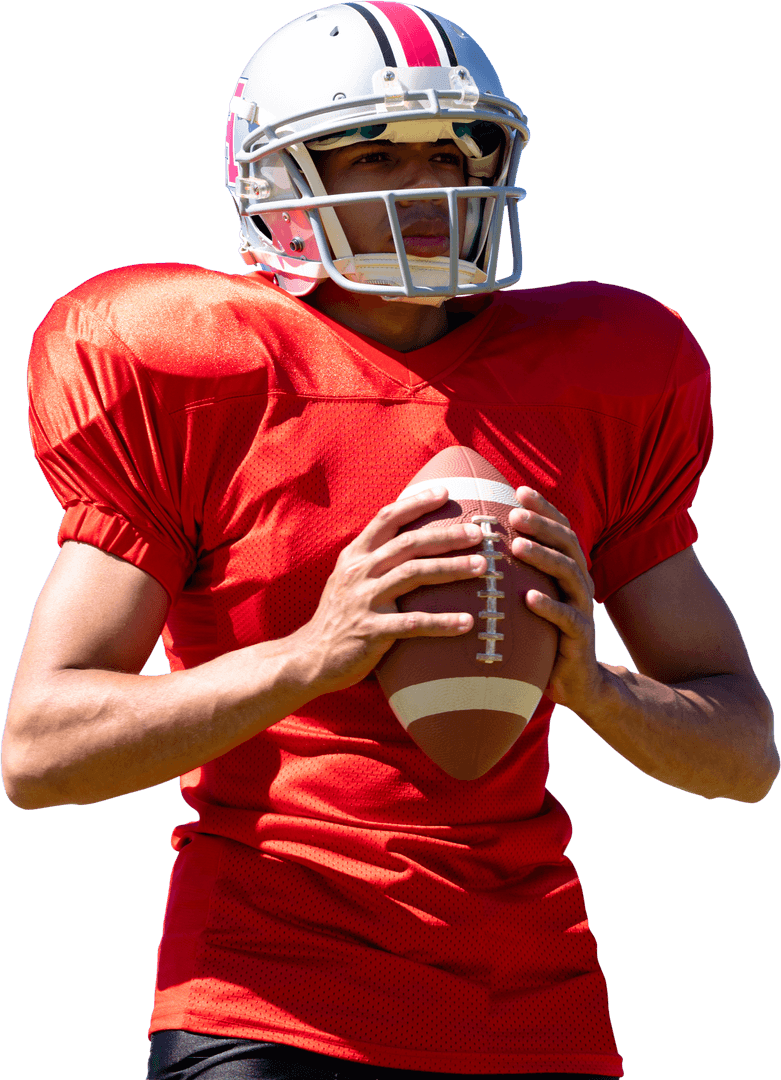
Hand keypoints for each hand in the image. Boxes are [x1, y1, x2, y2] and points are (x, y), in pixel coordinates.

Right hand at [294, 488, 486, 694]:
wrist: (310, 657)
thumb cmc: (340, 616)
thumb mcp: (349, 578)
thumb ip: (374, 558)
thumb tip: (409, 538)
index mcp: (355, 556)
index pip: (386, 518)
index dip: (416, 503)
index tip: (445, 491)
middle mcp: (359, 572)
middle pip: (408, 544)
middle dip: (446, 535)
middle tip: (478, 533)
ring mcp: (364, 600)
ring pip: (413, 575)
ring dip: (451, 569)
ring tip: (482, 567)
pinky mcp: (371, 631)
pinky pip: (413, 623)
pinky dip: (442, 622)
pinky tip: (467, 623)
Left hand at [508, 488, 606, 714]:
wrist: (575, 682)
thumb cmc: (543, 633)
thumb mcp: (531, 596)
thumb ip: (517, 571)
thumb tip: (477, 539)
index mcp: (568, 568)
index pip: (560, 529)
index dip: (543, 508)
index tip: (519, 489)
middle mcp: (580, 583)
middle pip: (567, 543)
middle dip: (542, 525)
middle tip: (515, 514)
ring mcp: (583, 608)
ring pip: (569, 574)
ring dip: (543, 557)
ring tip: (518, 546)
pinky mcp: (580, 638)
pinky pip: (568, 619)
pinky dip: (549, 607)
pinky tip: (529, 598)